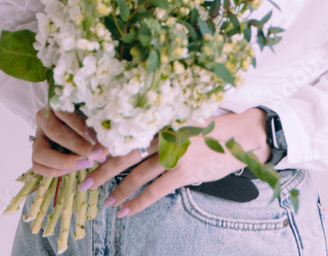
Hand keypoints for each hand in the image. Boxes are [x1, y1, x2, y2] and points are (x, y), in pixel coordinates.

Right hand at [31, 106, 109, 177]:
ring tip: (86, 164)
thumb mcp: (90, 113)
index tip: (98, 138)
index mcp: (56, 102)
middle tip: (96, 155)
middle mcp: (43, 117)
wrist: (73, 124)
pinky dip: (56, 171)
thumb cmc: (87, 116)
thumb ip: (95, 122)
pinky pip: (37, 166)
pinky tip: (74, 168)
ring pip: (41, 153)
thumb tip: (108, 136)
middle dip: (78, 147)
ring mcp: (37, 135)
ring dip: (65, 162)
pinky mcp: (35, 152)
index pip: (65, 113)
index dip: (81, 127)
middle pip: (55, 133)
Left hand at [77, 108, 270, 217]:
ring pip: (137, 173)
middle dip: (103, 168)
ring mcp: (174, 151)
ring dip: (118, 189)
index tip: (88, 152)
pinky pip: (155, 190)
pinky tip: (125, 210)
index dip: (106, 143)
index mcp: (161, 116)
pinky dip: (138, 201)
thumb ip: (162, 126)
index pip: (127, 130)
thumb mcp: (184, 118)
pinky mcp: (183, 171)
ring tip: (104, 201)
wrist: (242, 135)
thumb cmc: (212, 127)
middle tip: (85, 180)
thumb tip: (136, 138)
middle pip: (126, 151)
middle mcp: (164, 131)